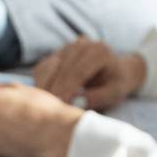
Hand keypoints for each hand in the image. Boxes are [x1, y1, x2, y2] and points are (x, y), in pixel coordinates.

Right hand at [33, 37, 147, 110]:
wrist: (115, 71)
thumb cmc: (115, 84)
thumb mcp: (114, 93)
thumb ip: (97, 97)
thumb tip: (75, 102)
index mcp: (99, 51)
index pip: (78, 72)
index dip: (67, 90)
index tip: (60, 107)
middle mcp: (81, 45)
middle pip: (61, 70)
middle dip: (54, 91)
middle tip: (50, 111)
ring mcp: (66, 48)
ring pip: (48, 69)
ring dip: (45, 88)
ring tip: (47, 106)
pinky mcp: (56, 54)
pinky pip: (42, 69)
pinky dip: (41, 83)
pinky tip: (45, 97)